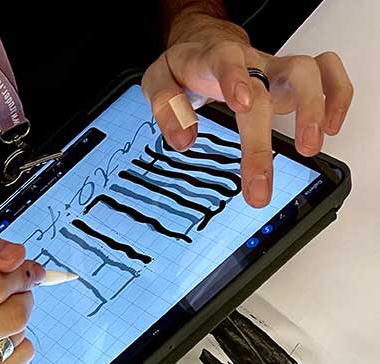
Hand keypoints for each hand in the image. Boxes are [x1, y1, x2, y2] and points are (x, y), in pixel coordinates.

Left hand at [141, 14, 353, 206]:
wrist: (205, 47)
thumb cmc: (186, 68)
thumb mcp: (158, 81)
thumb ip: (165, 106)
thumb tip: (183, 138)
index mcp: (215, 60)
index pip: (226, 62)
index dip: (235, 80)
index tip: (242, 103)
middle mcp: (250, 64)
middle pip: (264, 91)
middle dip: (263, 140)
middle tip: (259, 184)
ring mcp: (274, 71)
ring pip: (307, 72)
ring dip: (313, 108)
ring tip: (309, 148)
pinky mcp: (292, 80)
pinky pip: (328, 73)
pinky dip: (337, 96)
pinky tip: (331, 127)